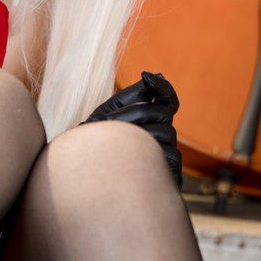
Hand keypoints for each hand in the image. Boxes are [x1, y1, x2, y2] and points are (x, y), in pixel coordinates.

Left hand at [83, 71, 183, 188]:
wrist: (88, 185)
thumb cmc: (97, 150)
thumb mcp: (108, 117)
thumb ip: (131, 97)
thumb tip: (158, 75)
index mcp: (149, 122)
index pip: (168, 101)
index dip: (163, 88)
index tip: (147, 76)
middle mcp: (162, 136)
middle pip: (163, 112)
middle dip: (135, 112)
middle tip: (108, 123)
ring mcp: (167, 155)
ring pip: (165, 131)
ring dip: (135, 133)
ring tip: (109, 144)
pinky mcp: (171, 174)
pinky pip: (169, 154)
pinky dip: (147, 153)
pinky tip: (126, 159)